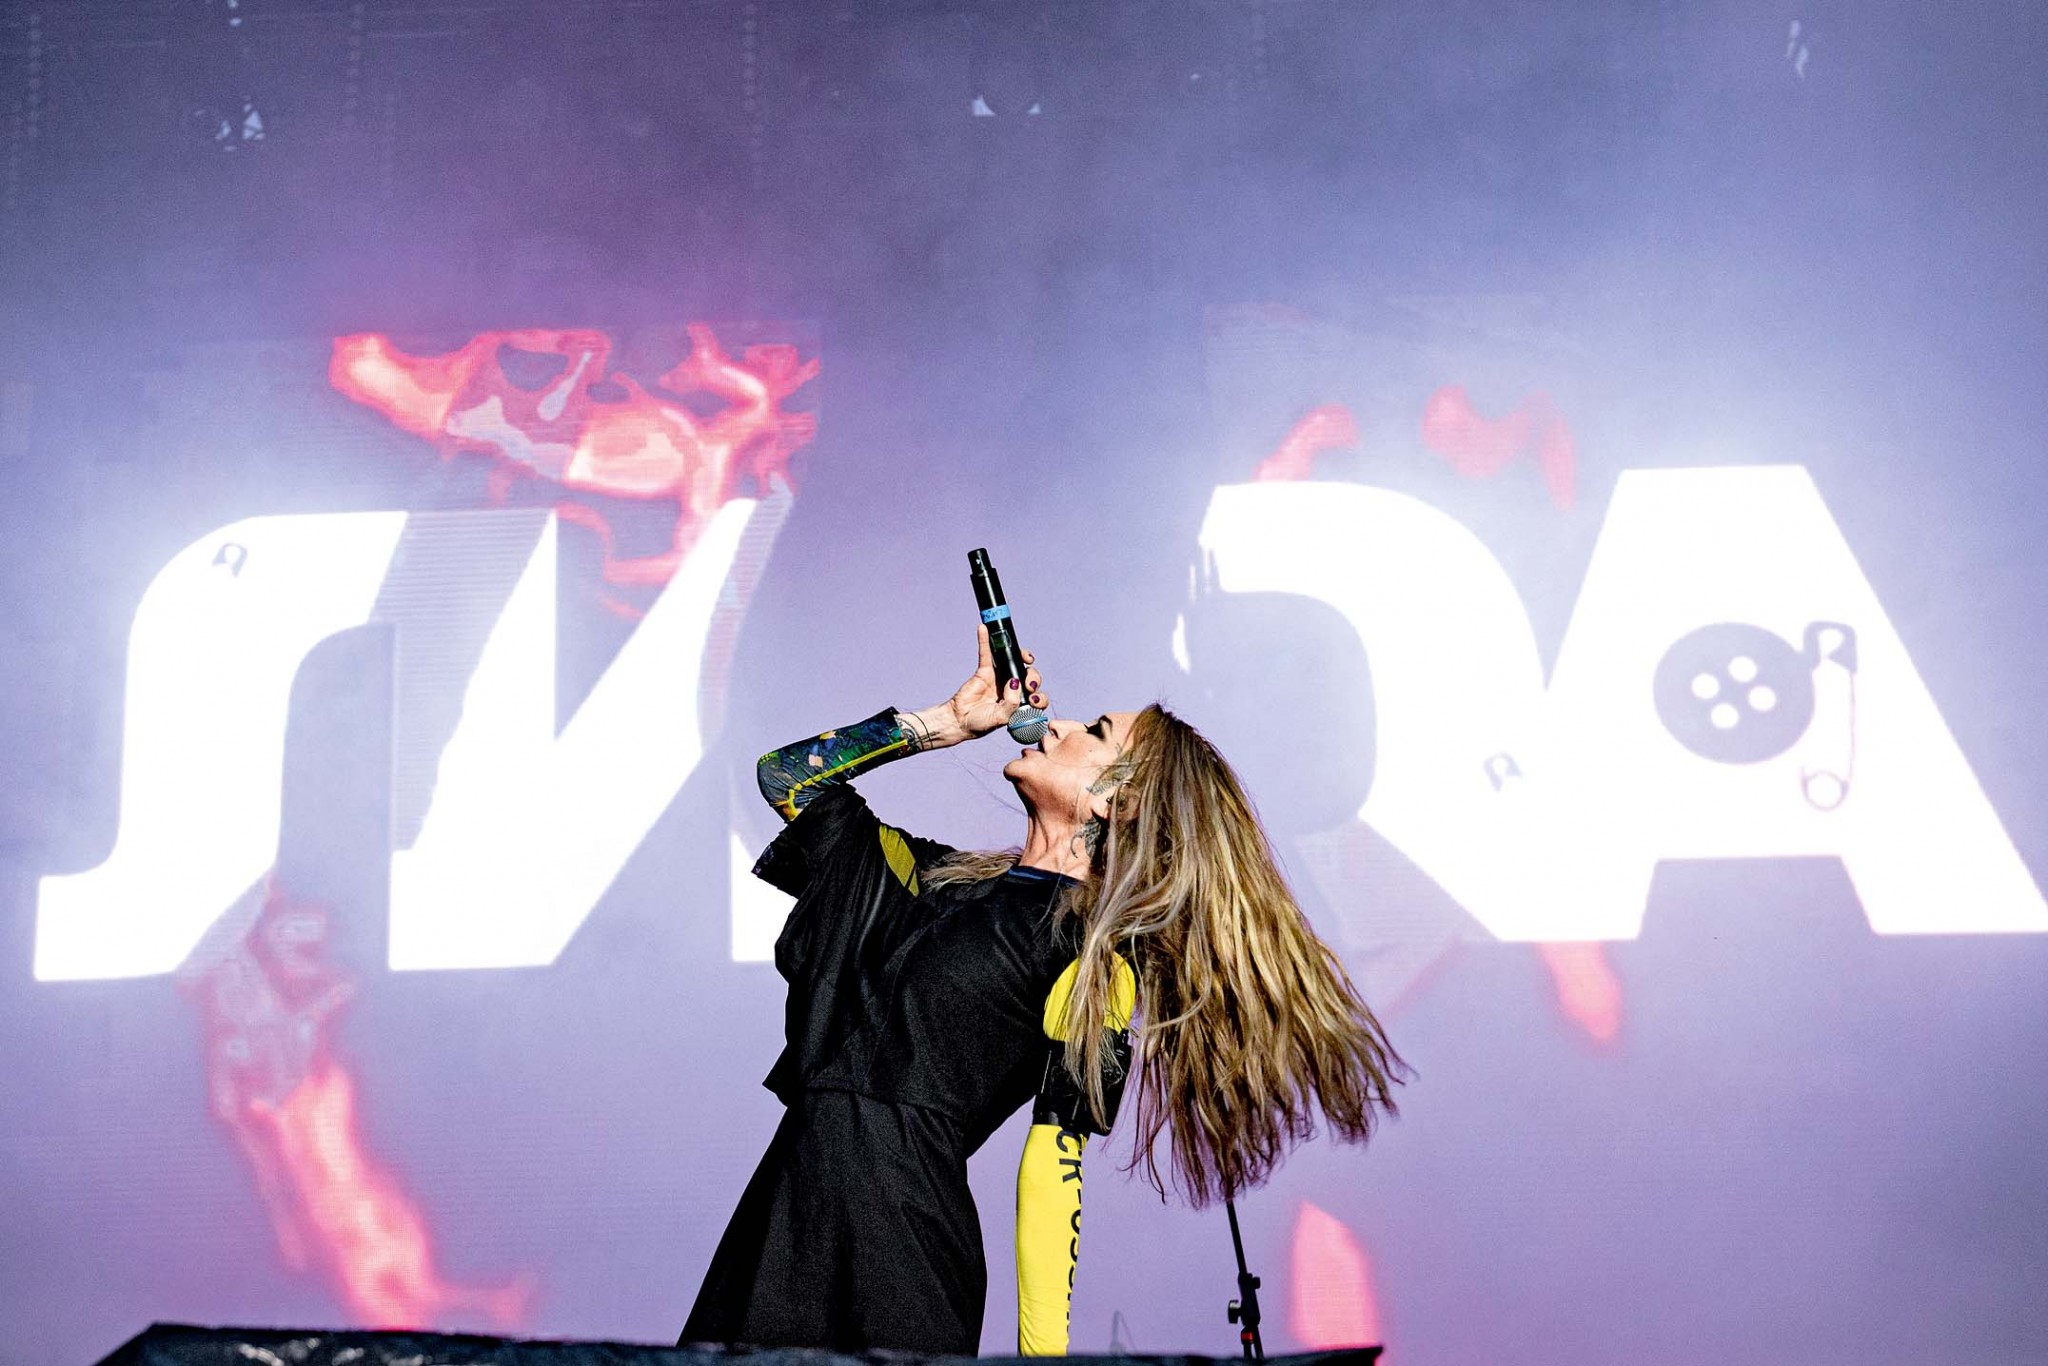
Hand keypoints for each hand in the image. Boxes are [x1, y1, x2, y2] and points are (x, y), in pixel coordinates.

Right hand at [921, 625, 1046, 744]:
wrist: (960, 720)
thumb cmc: (981, 723)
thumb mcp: (1000, 718)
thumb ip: (1011, 703)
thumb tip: (1015, 682)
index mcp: (1020, 703)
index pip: (1037, 696)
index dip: (1040, 696)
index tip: (1034, 699)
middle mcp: (1013, 689)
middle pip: (1030, 676)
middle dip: (1033, 678)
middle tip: (1028, 685)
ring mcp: (1000, 678)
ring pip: (1015, 661)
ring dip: (1022, 655)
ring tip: (1024, 657)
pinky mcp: (985, 671)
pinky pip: (987, 653)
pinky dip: (985, 640)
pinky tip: (983, 629)